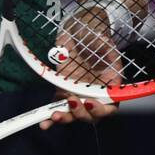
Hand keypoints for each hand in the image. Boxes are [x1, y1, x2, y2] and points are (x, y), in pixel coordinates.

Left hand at [39, 8, 121, 129]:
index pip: (110, 106)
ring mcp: (78, 94)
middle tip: (72, 103)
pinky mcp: (63, 91)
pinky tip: (44, 123)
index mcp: (109, 86)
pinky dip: (50, 117)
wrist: (80, 30)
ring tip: (54, 116)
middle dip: (81, 114)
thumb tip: (108, 67)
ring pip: (73, 114)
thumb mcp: (104, 42)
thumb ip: (106, 53)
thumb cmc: (95, 36)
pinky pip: (58, 106)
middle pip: (90, 115)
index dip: (102, 110)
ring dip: (65, 118)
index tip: (90, 103)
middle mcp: (94, 94)